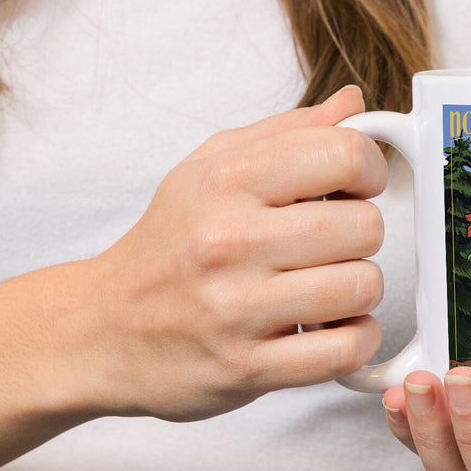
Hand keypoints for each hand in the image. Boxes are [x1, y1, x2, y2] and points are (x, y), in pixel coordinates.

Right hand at [58, 85, 386, 422]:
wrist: (102, 328)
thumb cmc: (168, 242)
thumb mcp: (210, 166)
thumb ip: (287, 131)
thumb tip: (353, 103)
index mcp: (225, 179)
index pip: (343, 154)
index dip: (368, 169)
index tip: (356, 186)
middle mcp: (228, 239)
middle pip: (363, 225)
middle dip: (363, 233)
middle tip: (334, 242)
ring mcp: (236, 307)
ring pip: (361, 287)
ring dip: (358, 289)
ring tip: (327, 285)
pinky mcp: (245, 367)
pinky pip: (344, 350)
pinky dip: (355, 339)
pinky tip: (332, 327)